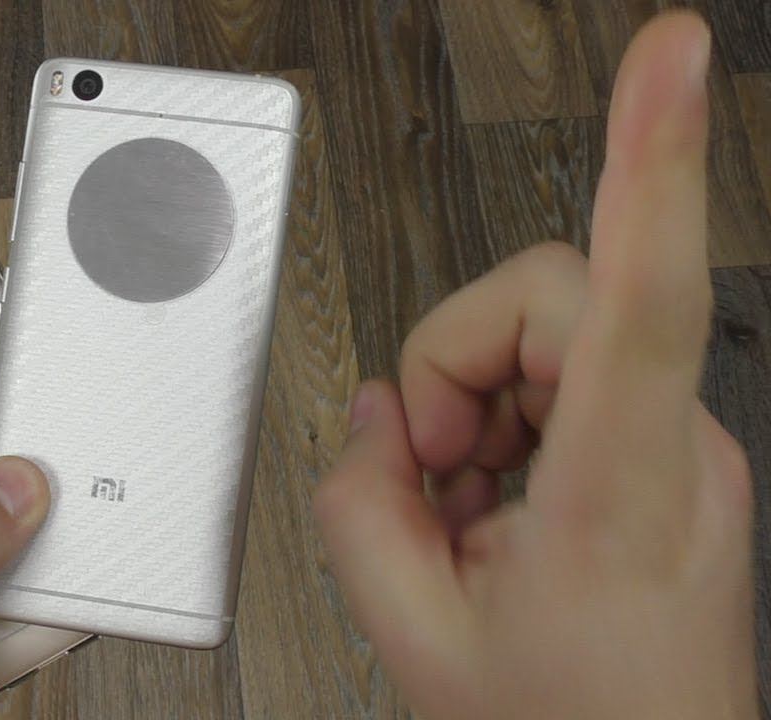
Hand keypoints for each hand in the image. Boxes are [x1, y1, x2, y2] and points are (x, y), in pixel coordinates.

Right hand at [314, 12, 756, 719]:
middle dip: (455, 367)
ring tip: (473, 511)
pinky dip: (506, 429)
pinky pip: (563, 378)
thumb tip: (371, 422)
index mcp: (619, 490)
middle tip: (437, 473)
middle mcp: (671, 447)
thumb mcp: (418, 638)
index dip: (650, 160)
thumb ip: (361, 508)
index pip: (642, 292)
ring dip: (477, 409)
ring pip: (546, 334)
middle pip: (543, 297)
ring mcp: (676, 443)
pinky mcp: (665, 445)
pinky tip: (500, 507)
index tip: (673, 56)